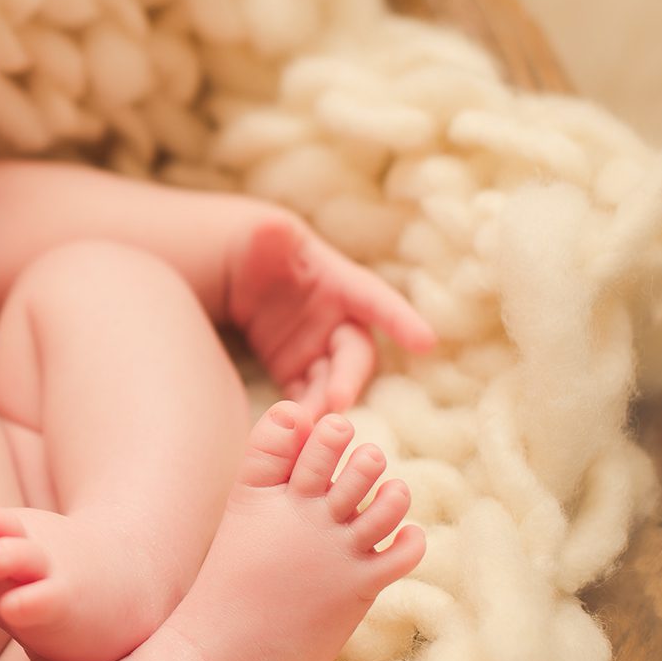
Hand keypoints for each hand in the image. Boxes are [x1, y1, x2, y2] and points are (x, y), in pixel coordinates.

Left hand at [223, 212, 437, 418]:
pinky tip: (290, 432)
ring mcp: (318, 349)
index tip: (425, 341)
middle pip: (355, 354)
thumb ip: (269, 236)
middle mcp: (337, 320)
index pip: (375, 300)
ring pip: (332, 382)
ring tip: (306, 426)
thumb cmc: (258, 247)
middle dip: (350, 378)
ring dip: (323, 404)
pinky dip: (302, 413)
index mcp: (339, 282)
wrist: (236, 269)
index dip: (399, 319)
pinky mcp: (296, 371)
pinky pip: (305, 396)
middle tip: (336, 401)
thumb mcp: (261, 237)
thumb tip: (270, 228)